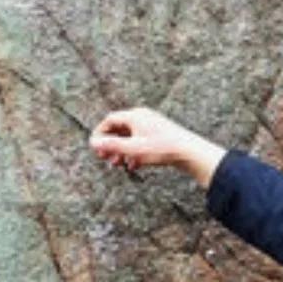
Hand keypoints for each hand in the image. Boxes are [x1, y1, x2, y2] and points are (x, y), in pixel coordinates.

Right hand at [89, 107, 225, 188]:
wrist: (189, 152)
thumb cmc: (162, 148)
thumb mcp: (132, 149)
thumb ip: (111, 146)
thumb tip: (93, 143)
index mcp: (135, 116)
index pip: (110, 120)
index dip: (100, 133)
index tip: (95, 145)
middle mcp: (142, 117)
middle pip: (119, 129)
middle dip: (111, 144)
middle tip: (104, 157)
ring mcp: (151, 125)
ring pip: (130, 136)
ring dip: (122, 150)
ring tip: (118, 163)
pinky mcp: (159, 134)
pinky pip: (140, 140)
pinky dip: (134, 151)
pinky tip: (133, 165)